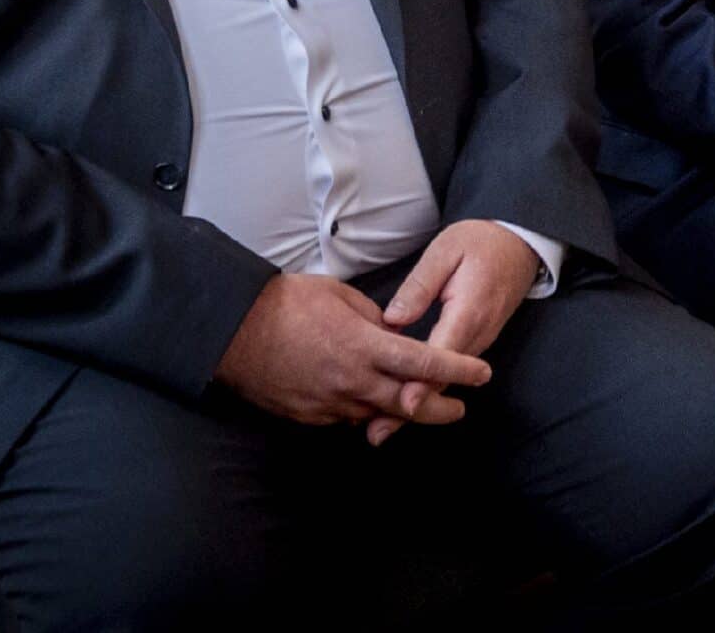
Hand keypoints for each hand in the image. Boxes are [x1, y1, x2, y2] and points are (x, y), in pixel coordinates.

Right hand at [214, 273, 490, 432]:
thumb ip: (373, 318)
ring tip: (420, 406)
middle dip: (442, 409)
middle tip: (460, 408)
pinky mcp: (310, 416)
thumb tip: (389, 331)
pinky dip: (365, 411)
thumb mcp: (340, 296)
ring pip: (380, 416)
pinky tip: (371, 403)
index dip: (459, 371)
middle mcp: (353, 381)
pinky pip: (348, 417)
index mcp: (366, 346)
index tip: (481, 374)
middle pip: (411, 405)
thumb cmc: (286, 303)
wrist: (233, 332)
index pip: (426, 364)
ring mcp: (330, 404)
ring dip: (404, 413)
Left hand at [369, 220, 541, 443]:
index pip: (443, 356)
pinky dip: (428, 389)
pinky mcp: (475, 343)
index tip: (403, 404)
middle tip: (378, 432)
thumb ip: (420, 285)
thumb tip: (392, 319)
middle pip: (443, 380)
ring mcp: (479, 342)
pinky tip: (402, 401)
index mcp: (468, 311)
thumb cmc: (481, 242)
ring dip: (417, 405)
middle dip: (411, 408)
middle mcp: (477, 335)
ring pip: (447, 381)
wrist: (519, 244)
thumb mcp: (446, 250)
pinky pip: (451, 372)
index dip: (423, 382)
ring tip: (382, 427)